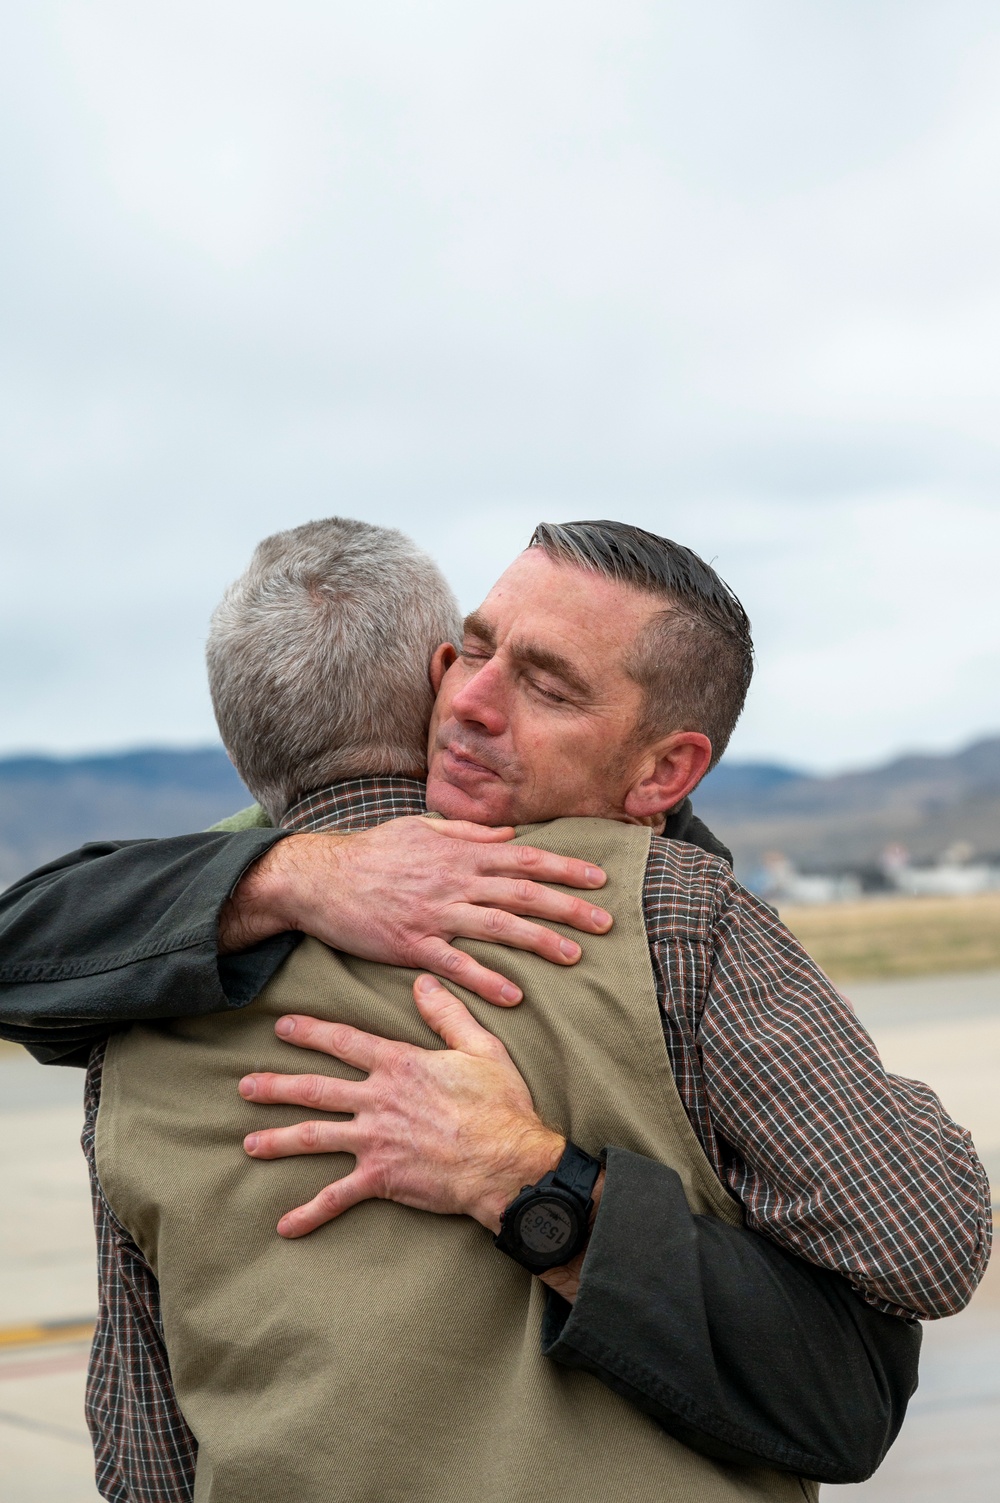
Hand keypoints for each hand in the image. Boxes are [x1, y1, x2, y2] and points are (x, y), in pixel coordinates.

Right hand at [219, 815, 611, 1005]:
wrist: (318, 877)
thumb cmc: (371, 853)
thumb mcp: (420, 829)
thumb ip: (467, 834)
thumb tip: (510, 834)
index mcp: (459, 854)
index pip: (524, 859)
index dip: (564, 868)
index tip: (598, 878)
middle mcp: (453, 881)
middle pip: (522, 892)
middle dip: (568, 906)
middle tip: (605, 922)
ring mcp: (433, 913)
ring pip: (497, 926)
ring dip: (539, 941)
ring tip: (574, 956)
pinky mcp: (410, 943)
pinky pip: (456, 964)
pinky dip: (486, 979)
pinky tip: (514, 994)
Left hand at [239, 974, 565, 1237]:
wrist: (506, 1161)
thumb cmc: (500, 1105)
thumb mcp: (481, 1048)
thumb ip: (448, 1014)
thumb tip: (424, 983)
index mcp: (399, 1065)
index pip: (343, 1042)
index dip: (310, 1032)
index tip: (282, 1027)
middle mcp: (378, 1099)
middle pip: (314, 1088)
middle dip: (275, 1086)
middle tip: (244, 1085)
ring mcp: (374, 1139)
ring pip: (314, 1136)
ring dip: (278, 1140)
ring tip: (249, 1143)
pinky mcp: (380, 1177)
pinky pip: (337, 1197)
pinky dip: (309, 1212)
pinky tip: (285, 1224)